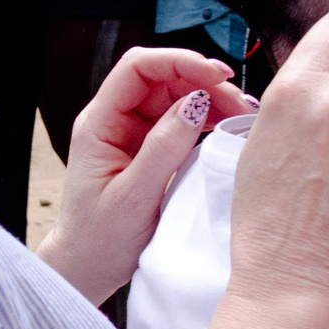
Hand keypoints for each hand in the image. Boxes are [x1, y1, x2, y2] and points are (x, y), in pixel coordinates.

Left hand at [36, 47, 243, 301]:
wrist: (88, 266)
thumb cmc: (101, 238)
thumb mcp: (134, 197)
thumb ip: (164, 148)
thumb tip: (195, 103)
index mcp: (99, 124)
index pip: (137, 68)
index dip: (178, 61)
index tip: (217, 75)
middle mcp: (113, 121)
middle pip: (161, 77)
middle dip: (202, 80)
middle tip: (239, 103)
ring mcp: (131, 132)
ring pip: (174, 95)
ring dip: (209, 98)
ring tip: (240, 115)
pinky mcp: (147, 147)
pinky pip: (180, 119)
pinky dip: (207, 117)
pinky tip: (229, 126)